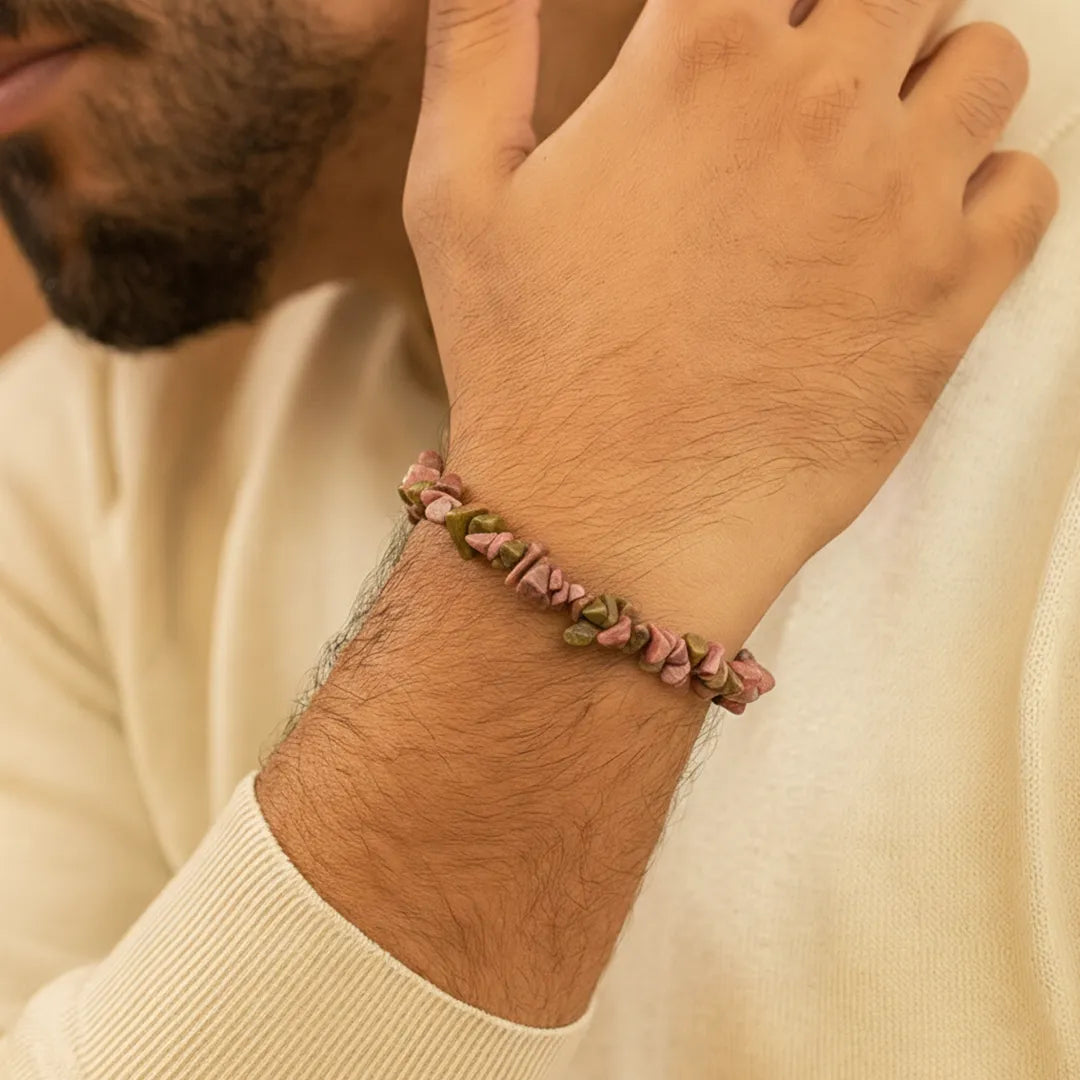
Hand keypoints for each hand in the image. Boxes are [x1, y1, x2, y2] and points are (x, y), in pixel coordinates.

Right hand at [405, 0, 1057, 633]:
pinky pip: (1027, 187)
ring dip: (933, 86)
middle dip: (860, 14)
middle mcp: (820, 104)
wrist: (611, 524)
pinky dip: (986, 192)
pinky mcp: (952, 297)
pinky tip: (913, 234)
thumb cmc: (528, 368)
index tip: (745, 37)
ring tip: (869, 152)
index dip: (754, 2)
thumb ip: (479, 44)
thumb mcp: (456, 193)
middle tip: (816, 78)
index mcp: (701, 57)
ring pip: (985, 62)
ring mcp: (901, 200)